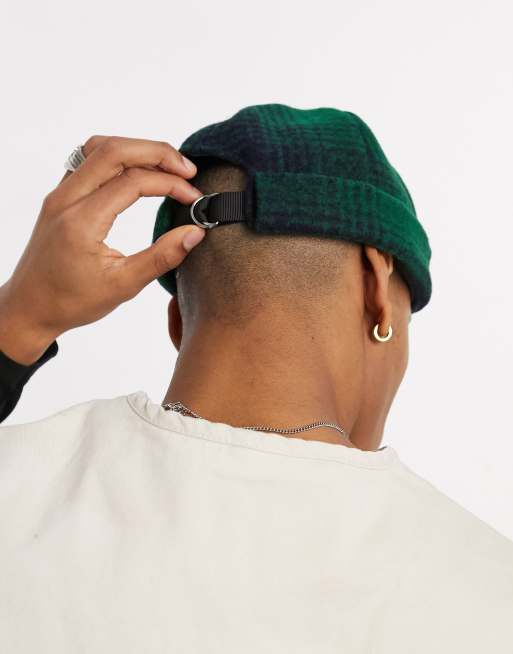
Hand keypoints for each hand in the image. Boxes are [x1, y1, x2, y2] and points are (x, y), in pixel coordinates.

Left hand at [0, 135, 204, 364]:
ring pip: (99, 148)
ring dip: (137, 150)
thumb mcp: (123, 286)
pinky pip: (88, 159)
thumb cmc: (71, 301)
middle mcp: (66, 199)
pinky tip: (138, 172)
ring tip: (167, 166)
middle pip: (115, 150)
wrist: (30, 307)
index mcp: (82, 222)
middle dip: (158, 153)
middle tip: (188, 170)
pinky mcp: (60, 196)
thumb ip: (162, 257)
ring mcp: (60, 194)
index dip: (170, 184)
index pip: (133, 182)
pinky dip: (119, 157)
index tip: (193, 198)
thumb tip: (194, 233)